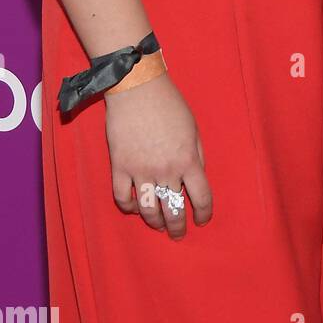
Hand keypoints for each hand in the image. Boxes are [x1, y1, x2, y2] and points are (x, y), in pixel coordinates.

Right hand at [105, 73, 212, 239]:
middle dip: (177, 227)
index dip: (203, 213)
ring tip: (158, 225)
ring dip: (154, 222)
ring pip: (147, 210)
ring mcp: (140, 170)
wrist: (138, 88)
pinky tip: (135, 208)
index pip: (200, 198)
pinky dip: (129, 207)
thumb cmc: (170, 104)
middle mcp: (165, 170)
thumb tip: (196, 178)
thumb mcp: (193, 128)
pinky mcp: (119, 167)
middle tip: (178, 233)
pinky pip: (122, 198)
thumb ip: (197, 155)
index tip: (201, 220)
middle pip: (173, 210)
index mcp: (188, 159)